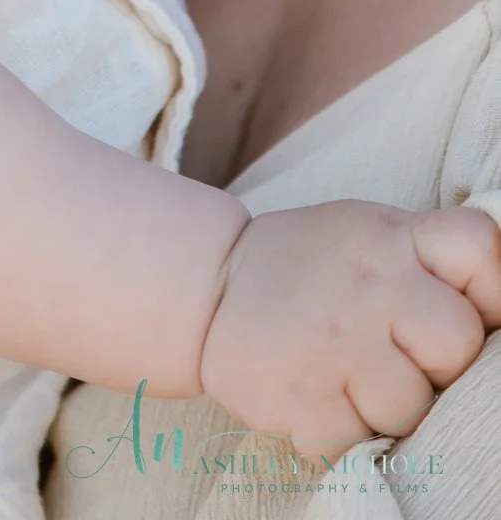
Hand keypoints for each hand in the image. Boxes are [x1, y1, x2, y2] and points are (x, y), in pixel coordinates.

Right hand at [199, 200, 500, 457]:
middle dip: (437, 362)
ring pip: (414, 407)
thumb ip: (431, 259)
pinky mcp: (305, 399)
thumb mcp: (369, 235)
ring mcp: (336, 342)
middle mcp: (368, 283)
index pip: (480, 247)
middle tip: (391, 350)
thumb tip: (499, 315)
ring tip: (346, 373)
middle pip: (461, 342)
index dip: (491, 288)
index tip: (468, 309)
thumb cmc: (309, 268)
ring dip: (387, 406)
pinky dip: (344, 434)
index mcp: (389, 236)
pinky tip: (319, 396)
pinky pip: (361, 443)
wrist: (206, 288)